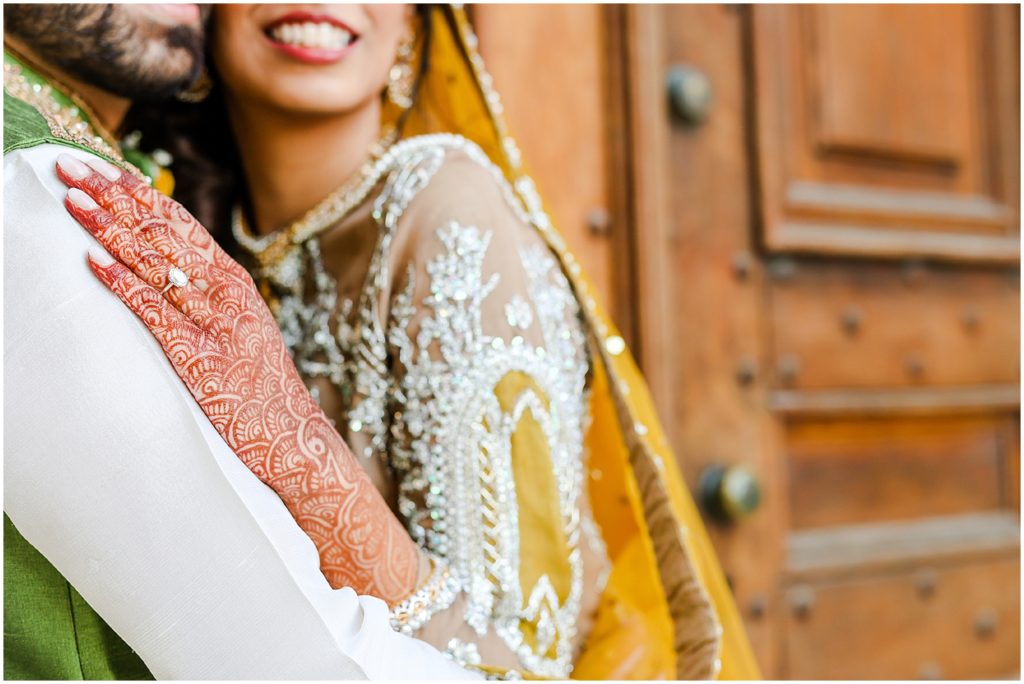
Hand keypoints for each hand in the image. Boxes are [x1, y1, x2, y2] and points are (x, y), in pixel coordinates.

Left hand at [56, 154, 419, 603]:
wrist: (289, 434)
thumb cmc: (260, 387)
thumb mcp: (242, 329)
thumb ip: (209, 297)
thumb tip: (167, 270)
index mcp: (234, 282)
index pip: (179, 224)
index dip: (138, 193)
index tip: (103, 168)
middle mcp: (225, 293)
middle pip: (162, 233)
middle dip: (113, 196)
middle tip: (71, 165)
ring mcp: (214, 322)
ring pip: (156, 264)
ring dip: (110, 228)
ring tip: (73, 200)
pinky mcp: (200, 355)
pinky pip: (155, 312)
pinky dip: (123, 283)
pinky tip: (95, 261)